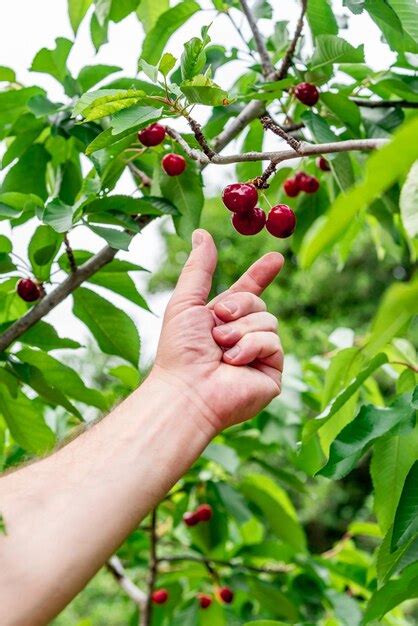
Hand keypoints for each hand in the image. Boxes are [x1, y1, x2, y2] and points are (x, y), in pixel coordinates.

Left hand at [151, 229, 283, 434]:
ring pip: (269, 321)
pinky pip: (274, 343)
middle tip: (218, 323)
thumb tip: (201, 233)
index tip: (276, 258)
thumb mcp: (186, 302)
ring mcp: (258, 355)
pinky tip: (234, 363)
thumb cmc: (180, 350)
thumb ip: (198, 268)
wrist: (187, 390)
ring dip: (241, 331)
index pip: (247, 292)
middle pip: (258, 302)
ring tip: (222, 350)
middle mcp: (242, 336)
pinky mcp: (271, 373)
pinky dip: (251, 347)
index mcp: (222, 320)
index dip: (261, 275)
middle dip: (239, 307)